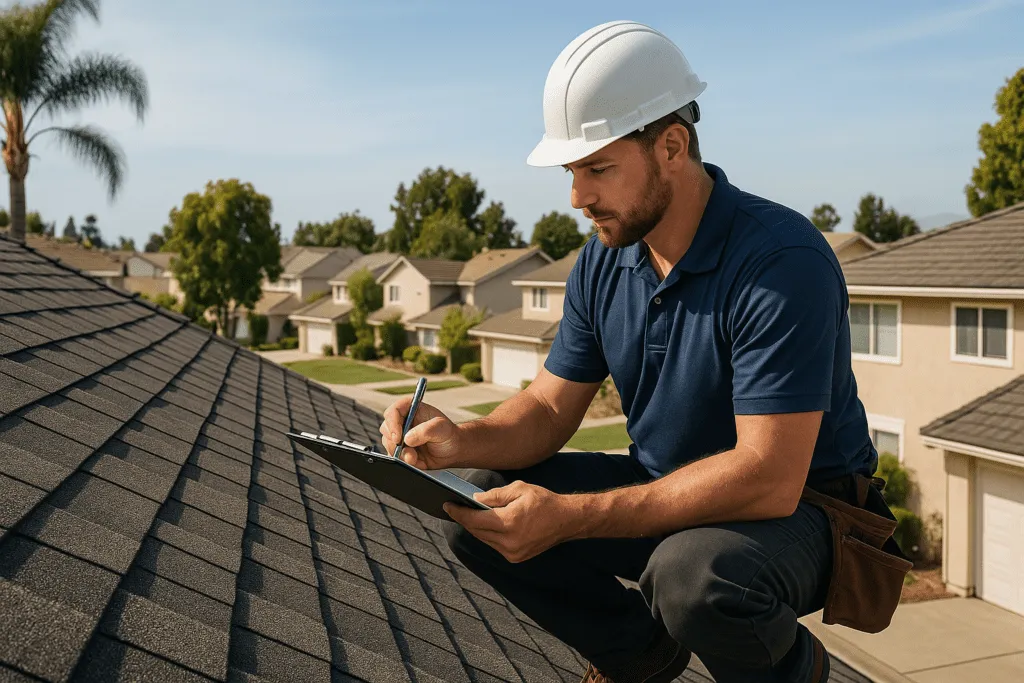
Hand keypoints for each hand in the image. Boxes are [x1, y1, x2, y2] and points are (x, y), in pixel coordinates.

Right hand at [379, 396, 461, 469]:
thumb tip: (407, 439)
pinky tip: (416, 461)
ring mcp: (401, 437)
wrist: (453, 451)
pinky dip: (403, 461)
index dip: (392, 423)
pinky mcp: (401, 450)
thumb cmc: (449, 435)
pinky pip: (394, 456)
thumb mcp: (441, 428)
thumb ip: (425, 431)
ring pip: (388, 444)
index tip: (397, 437)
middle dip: (393, 440)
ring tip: (415, 456)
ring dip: (400, 453)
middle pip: (386, 428)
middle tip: (405, 448)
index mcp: (412, 409)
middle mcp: (404, 422)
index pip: (394, 411)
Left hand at [444, 481, 579, 562]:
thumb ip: (494, 495)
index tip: (447, 506)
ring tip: (466, 515)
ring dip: (475, 528)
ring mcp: (512, 553)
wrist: (567, 520)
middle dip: (465, 519)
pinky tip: (484, 524)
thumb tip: (475, 500)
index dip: (458, 513)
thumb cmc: (544, 501)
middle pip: (477, 531)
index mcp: (509, 523)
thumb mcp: (519, 489)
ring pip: (484, 539)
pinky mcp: (516, 557)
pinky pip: (494, 545)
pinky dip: (488, 535)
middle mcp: (509, 542)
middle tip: (454, 508)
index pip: (474, 520)